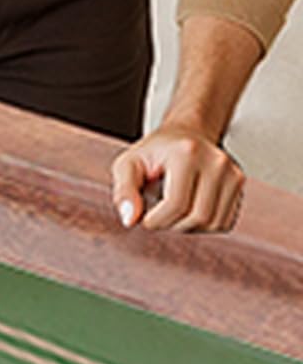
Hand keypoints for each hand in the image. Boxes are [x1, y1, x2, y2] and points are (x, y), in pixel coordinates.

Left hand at [110, 125, 244, 232]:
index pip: (176, 204)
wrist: (185, 135)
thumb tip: (130, 219)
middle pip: (197, 217)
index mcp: (187, 153)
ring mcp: (233, 173)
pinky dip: (204, 226)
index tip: (144, 219)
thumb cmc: (154, 152)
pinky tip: (189, 211)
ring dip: (188, 228)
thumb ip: (124, 191)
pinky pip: (224, 222)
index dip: (155, 221)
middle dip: (172, 225)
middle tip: (157, 216)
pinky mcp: (239, 185)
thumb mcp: (127, 165)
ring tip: (172, 212)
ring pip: (213, 223)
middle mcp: (216, 162)